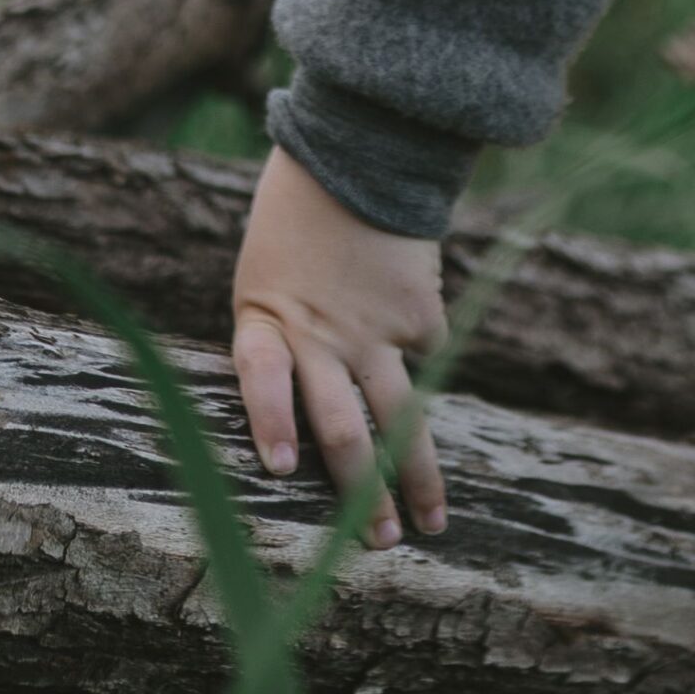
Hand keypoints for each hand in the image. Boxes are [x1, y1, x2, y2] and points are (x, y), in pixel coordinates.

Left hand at [232, 145, 447, 547]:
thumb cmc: (296, 220)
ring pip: (401, 419)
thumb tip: (302, 412)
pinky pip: (428, 356)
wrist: (362, 151)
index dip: (271, 422)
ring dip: (419, 478)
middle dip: (361, 495)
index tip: (283, 469)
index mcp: (266, 319)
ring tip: (432, 523)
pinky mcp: (419, 313)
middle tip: (379, 543)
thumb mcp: (265, 277)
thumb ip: (281, 338)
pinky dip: (428, 364)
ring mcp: (375, 329)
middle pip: (342, 428)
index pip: (262, 378)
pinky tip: (427, 356)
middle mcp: (321, 334)